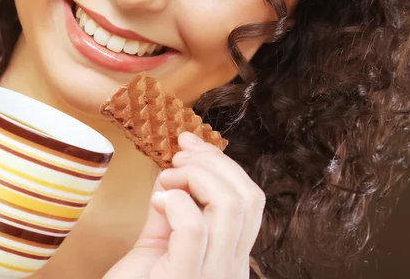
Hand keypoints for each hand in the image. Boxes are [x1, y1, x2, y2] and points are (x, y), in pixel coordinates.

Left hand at [104, 132, 265, 278]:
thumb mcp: (159, 244)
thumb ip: (172, 211)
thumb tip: (174, 172)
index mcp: (231, 257)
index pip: (251, 200)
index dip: (224, 163)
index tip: (192, 144)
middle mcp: (232, 269)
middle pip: (249, 196)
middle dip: (213, 162)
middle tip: (178, 158)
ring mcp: (213, 277)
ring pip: (230, 205)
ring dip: (195, 176)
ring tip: (167, 180)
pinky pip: (194, 227)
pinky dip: (176, 201)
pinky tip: (158, 201)